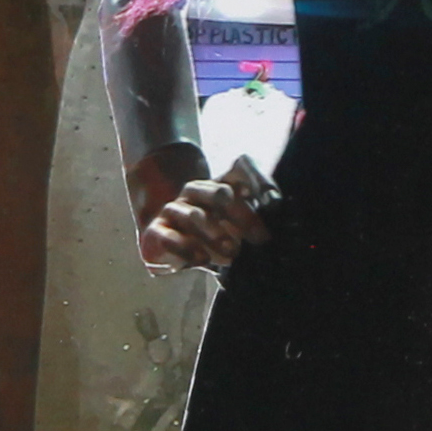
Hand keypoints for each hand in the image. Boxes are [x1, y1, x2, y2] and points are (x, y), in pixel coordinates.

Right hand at [132, 154, 273, 273]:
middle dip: (242, 215)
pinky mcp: (155, 231)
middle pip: (219, 193)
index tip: (275, 204)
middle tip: (259, 238)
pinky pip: (168, 236)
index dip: (259, 182)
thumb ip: (252, 220)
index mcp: (216, 185)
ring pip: (193, 215)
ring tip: (233, 252)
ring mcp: (173, 210)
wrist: (165, 244)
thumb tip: (275, 215)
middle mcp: (194, 193)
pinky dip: (186, 248)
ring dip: (215, 233)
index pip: (240, 171)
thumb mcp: (234, 226)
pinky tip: (202, 259)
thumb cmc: (208, 234)